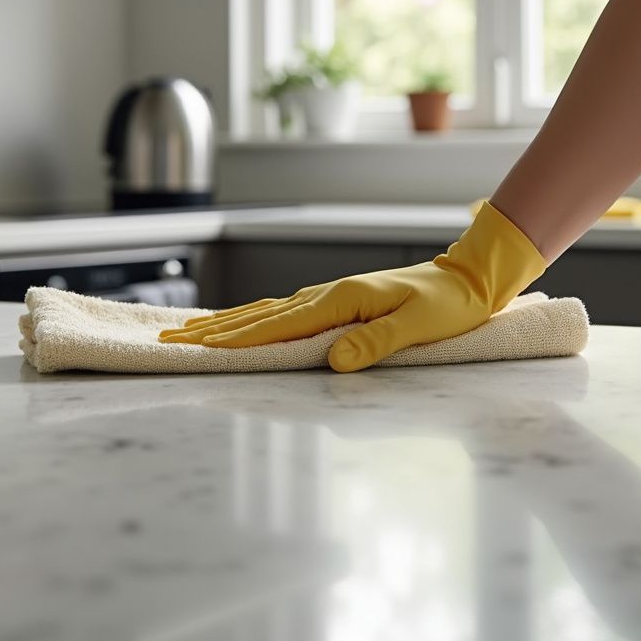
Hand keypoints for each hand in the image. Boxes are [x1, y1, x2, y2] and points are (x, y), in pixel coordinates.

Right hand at [158, 201, 545, 371]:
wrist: (466, 278)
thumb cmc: (446, 305)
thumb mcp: (418, 326)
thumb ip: (374, 343)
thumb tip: (334, 361)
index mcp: (341, 300)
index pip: (278, 324)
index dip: (237, 337)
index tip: (198, 344)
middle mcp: (327, 294)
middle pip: (260, 314)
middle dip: (215, 329)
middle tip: (173, 337)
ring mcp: (330, 296)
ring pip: (267, 311)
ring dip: (229, 322)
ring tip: (194, 330)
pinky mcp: (337, 302)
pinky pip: (284, 311)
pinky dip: (255, 318)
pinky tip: (245, 323)